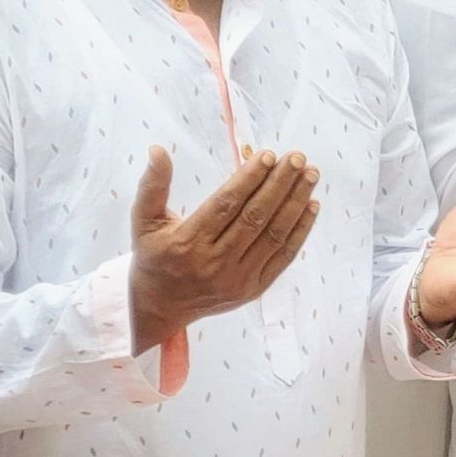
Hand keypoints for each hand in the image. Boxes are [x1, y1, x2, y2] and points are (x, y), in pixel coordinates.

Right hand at [126, 146, 319, 352]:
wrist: (160, 307)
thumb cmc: (154, 256)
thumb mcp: (144, 221)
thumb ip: (153, 185)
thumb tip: (158, 149)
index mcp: (186, 242)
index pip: (225, 205)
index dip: (249, 179)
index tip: (269, 155)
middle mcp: (214, 262)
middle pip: (254, 217)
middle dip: (280, 184)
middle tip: (297, 158)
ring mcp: (237, 279)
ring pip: (273, 235)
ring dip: (296, 202)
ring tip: (310, 175)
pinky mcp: (254, 289)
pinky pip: (283, 256)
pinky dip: (301, 230)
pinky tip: (312, 205)